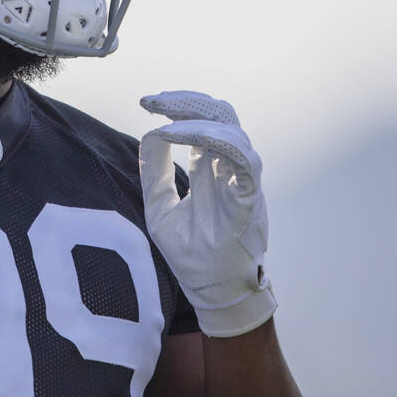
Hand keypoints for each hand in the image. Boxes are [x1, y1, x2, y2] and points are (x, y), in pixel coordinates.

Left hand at [138, 91, 275, 336]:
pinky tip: (184, 137)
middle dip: (185, 102)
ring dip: (197, 119)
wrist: (213, 294)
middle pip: (220, 115)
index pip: (204, 121)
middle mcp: (230, 170)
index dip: (178, 106)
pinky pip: (244, 160)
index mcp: (211, 169)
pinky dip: (217, 141)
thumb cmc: (192, 256)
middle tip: (152, 101)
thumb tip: (149, 135)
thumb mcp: (160, 208)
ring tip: (165, 122)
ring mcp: (243, 182)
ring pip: (233, 130)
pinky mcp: (250, 199)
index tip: (146, 103)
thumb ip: (155, 173)